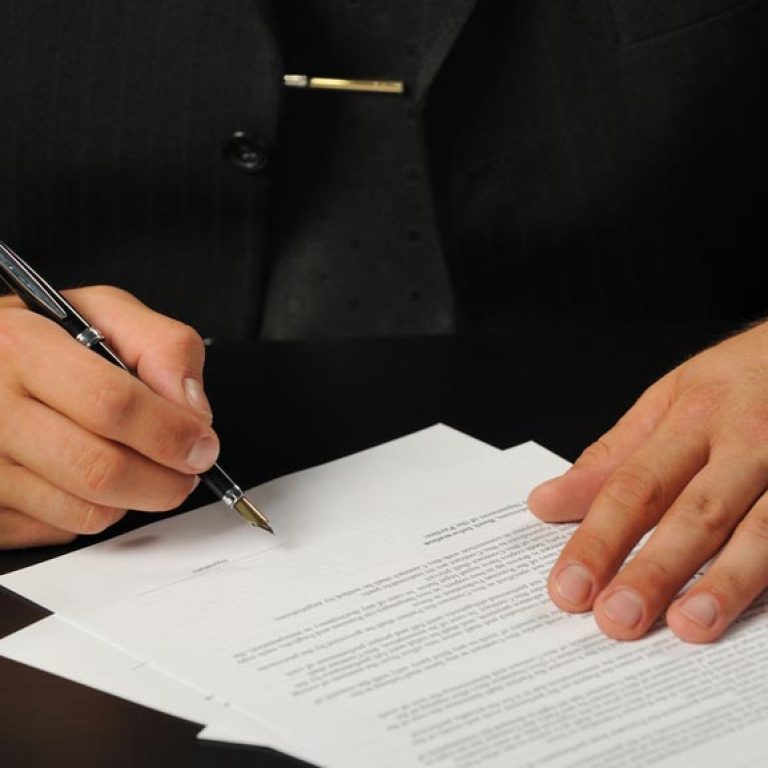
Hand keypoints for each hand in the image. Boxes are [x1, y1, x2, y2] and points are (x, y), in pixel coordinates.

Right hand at [0, 286, 218, 548]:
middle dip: (165, 480)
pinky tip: (87, 477)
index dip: (170, 432)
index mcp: (21, 347)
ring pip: (86, 511)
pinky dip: (92, 511)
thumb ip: (163, 347)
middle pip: (100, 469)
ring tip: (138, 468)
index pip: (112, 405)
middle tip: (186, 471)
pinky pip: (60, 530)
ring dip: (134, 499)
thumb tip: (192, 409)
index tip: (201, 444)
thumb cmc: (44, 340)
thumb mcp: (105, 314)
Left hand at [528, 320, 767, 642]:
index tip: (569, 586)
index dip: (599, 539)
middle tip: (615, 619)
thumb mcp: (670, 400)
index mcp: (694, 416)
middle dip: (654, 570)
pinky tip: (749, 609)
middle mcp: (747, 441)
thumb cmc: (739, 380)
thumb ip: (612, 455)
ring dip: (724, 583)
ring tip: (687, 627)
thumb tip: (546, 502)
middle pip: (695, 513)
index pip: (635, 485)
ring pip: (761, 531)